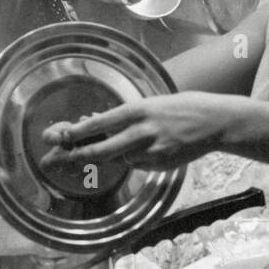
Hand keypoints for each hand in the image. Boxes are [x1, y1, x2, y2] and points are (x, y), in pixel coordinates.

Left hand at [40, 92, 240, 170]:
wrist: (216, 121)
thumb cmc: (183, 108)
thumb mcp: (152, 105)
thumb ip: (126, 116)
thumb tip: (94, 122)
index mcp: (139, 111)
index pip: (99, 123)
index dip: (74, 132)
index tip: (55, 137)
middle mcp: (143, 131)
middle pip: (102, 149)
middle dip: (75, 156)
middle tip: (53, 160)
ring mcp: (153, 149)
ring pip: (121, 158)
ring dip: (115, 154)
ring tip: (121, 144)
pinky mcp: (162, 163)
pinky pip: (139, 164)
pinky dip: (137, 159)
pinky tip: (152, 148)